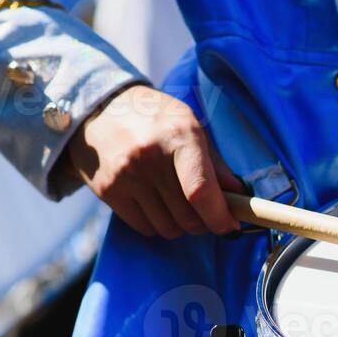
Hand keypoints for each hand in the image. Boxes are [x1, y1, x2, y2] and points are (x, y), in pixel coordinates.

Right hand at [62, 85, 241, 238]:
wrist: (99, 107)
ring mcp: (127, 175)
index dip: (219, 217)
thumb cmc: (154, 118)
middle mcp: (151, 157)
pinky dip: (157, 225)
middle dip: (203, 222)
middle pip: (188, 217)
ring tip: (178, 204)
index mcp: (179, 136)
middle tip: (204, 211)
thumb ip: (215, 163)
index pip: (201, 191)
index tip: (230, 227)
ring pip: (168, 228)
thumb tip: (239, 196)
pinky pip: (145, 228)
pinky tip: (157, 205)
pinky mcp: (109, 191)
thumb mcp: (189, 126)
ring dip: (180, 226)